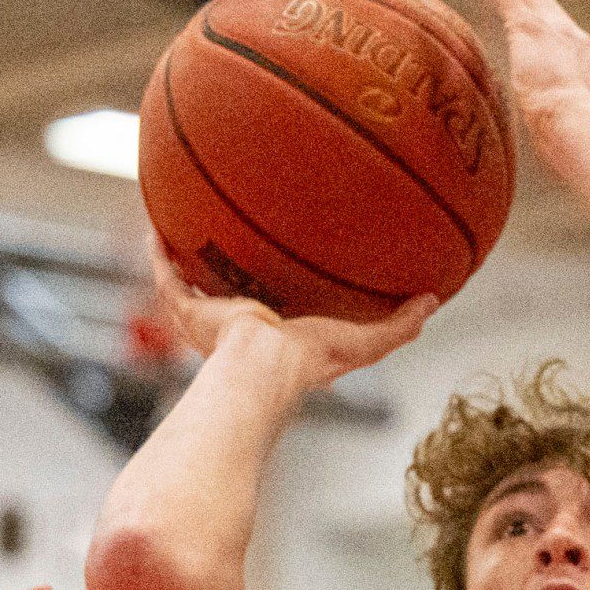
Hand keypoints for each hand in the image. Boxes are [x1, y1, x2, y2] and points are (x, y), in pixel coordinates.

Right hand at [148, 239, 433, 386]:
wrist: (263, 365)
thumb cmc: (312, 359)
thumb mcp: (366, 341)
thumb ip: (400, 324)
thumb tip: (435, 300)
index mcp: (279, 337)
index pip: (279, 314)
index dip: (282, 296)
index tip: (286, 271)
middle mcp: (239, 331)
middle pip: (231, 297)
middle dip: (230, 276)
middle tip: (233, 244)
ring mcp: (208, 321)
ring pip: (193, 288)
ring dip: (188, 262)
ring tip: (184, 228)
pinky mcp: (187, 310)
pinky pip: (166, 276)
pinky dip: (157, 253)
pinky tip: (154, 224)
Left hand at [454, 0, 589, 150]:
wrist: (584, 132)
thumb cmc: (580, 150)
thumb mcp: (577, 141)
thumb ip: (566, 138)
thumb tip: (564, 161)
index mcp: (585, 70)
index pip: (563, 44)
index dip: (551, 32)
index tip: (545, 29)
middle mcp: (572, 40)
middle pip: (546, 1)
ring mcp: (551, 28)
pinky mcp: (526, 26)